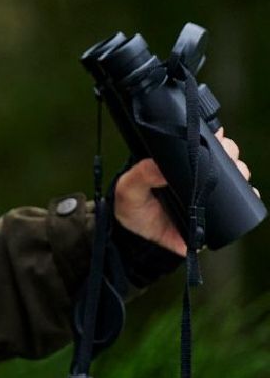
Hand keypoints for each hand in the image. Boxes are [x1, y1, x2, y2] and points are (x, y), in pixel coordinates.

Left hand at [113, 128, 256, 256]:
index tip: (217, 136)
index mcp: (177, 163)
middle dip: (230, 153)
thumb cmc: (132, 208)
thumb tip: (158, 165)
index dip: (213, 137)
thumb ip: (140, 175)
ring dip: (240, 172)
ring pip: (235, 177)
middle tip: (227, 157)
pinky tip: (247, 193)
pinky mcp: (214, 217)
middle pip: (224, 156)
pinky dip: (247, 197)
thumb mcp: (129, 188)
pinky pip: (237, 207)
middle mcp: (195, 175)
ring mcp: (206, 194)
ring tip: (236, 174)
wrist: (137, 242)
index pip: (201, 143)